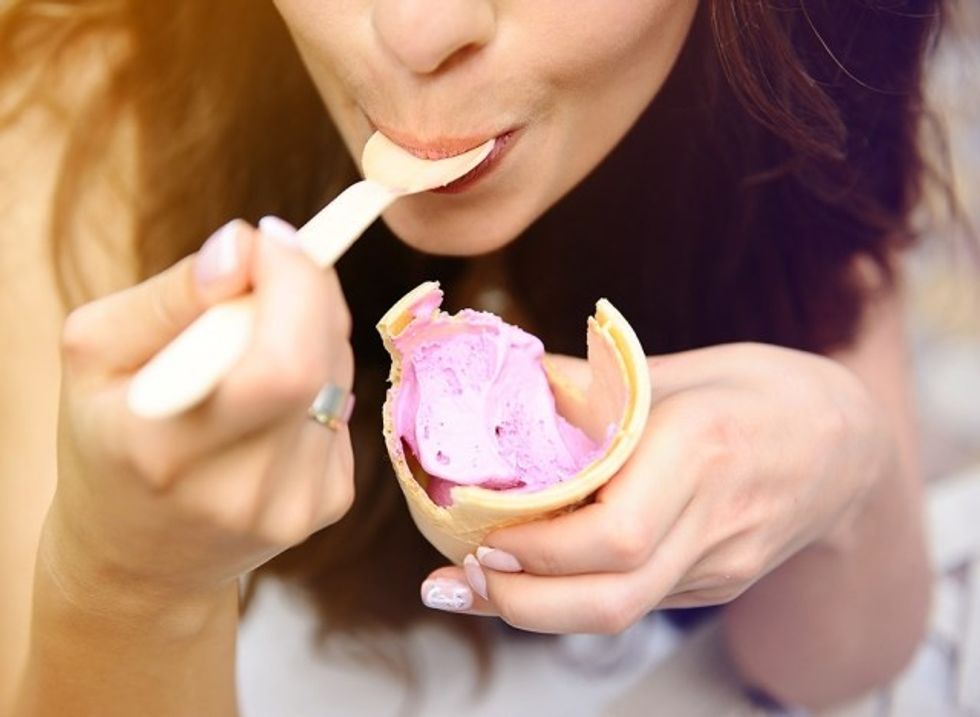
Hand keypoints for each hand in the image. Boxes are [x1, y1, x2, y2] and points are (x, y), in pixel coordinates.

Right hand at [47, 219, 354, 607]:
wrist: (139, 558)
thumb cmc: (108, 440)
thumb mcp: (96, 355)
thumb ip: (170, 296)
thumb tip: (244, 249)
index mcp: (168, 452)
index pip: (280, 364)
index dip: (294, 284)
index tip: (269, 240)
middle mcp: (242, 491)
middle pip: (321, 365)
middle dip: (307, 292)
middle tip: (271, 271)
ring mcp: (294, 506)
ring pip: (338, 377)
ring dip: (312, 332)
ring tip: (257, 341)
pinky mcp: (326, 505)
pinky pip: (341, 408)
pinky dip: (316, 378)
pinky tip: (271, 398)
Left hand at [422, 343, 888, 632]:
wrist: (850, 445)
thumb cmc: (761, 390)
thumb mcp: (681, 367)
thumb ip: (594, 384)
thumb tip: (508, 385)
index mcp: (702, 449)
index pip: (614, 534)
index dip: (538, 548)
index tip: (479, 530)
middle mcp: (713, 519)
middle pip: (612, 599)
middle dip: (523, 602)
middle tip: (459, 577)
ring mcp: (721, 562)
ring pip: (621, 613)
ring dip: (538, 609)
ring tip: (475, 582)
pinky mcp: (717, 582)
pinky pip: (637, 601)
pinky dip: (574, 595)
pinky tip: (534, 573)